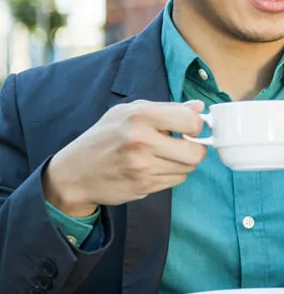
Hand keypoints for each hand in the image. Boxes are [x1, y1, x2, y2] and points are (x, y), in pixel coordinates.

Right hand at [43, 100, 208, 216]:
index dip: (196, 126)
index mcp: (140, 115)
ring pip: (188, 168)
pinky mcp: (143, 186)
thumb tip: (200, 108)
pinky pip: (176, 181)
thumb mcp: (128, 112)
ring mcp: (142, 166)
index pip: (191, 122)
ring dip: (183, 163)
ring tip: (165, 156)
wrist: (74, 173)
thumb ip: (167, 108)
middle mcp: (141, 140)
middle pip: (196, 152)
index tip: (190, 128)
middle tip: (184, 146)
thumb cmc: (104, 137)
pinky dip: (172, 174)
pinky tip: (155, 168)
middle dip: (195, 149)